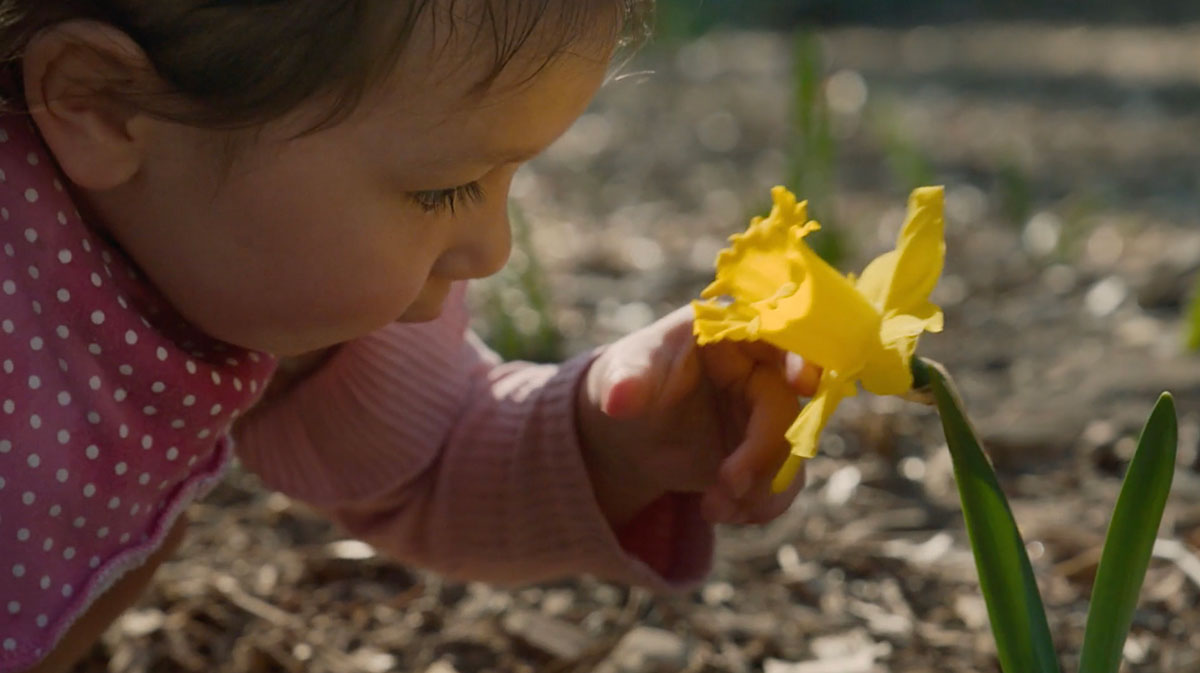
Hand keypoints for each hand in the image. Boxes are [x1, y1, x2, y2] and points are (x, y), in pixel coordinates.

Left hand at [577, 306, 818, 527]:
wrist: (629, 428)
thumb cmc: (631, 378)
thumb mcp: (623, 372)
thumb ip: (627, 381)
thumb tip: (619, 399)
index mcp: (733, 332)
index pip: (780, 334)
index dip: (800, 354)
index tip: (800, 382)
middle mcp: (762, 369)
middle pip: (788, 409)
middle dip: (764, 454)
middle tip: (728, 485)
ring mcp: (768, 412)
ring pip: (792, 452)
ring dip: (761, 489)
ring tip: (713, 509)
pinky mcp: (766, 451)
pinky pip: (782, 481)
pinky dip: (759, 505)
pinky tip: (720, 512)